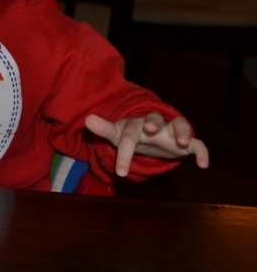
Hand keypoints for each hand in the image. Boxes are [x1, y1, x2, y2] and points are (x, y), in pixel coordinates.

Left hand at [85, 112, 209, 176]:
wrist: (151, 134)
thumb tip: (88, 118)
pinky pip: (198, 144)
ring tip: (183, 143)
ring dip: (182, 132)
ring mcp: (171, 132)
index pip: (128, 136)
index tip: (120, 172)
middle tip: (151, 129)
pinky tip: (203, 165)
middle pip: (155, 118)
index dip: (123, 154)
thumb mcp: (117, 134)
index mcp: (135, 125)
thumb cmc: (131, 134)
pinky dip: (202, 152)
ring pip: (179, 124)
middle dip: (154, 121)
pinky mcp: (186, 142)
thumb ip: (103, 129)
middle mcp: (154, 125)